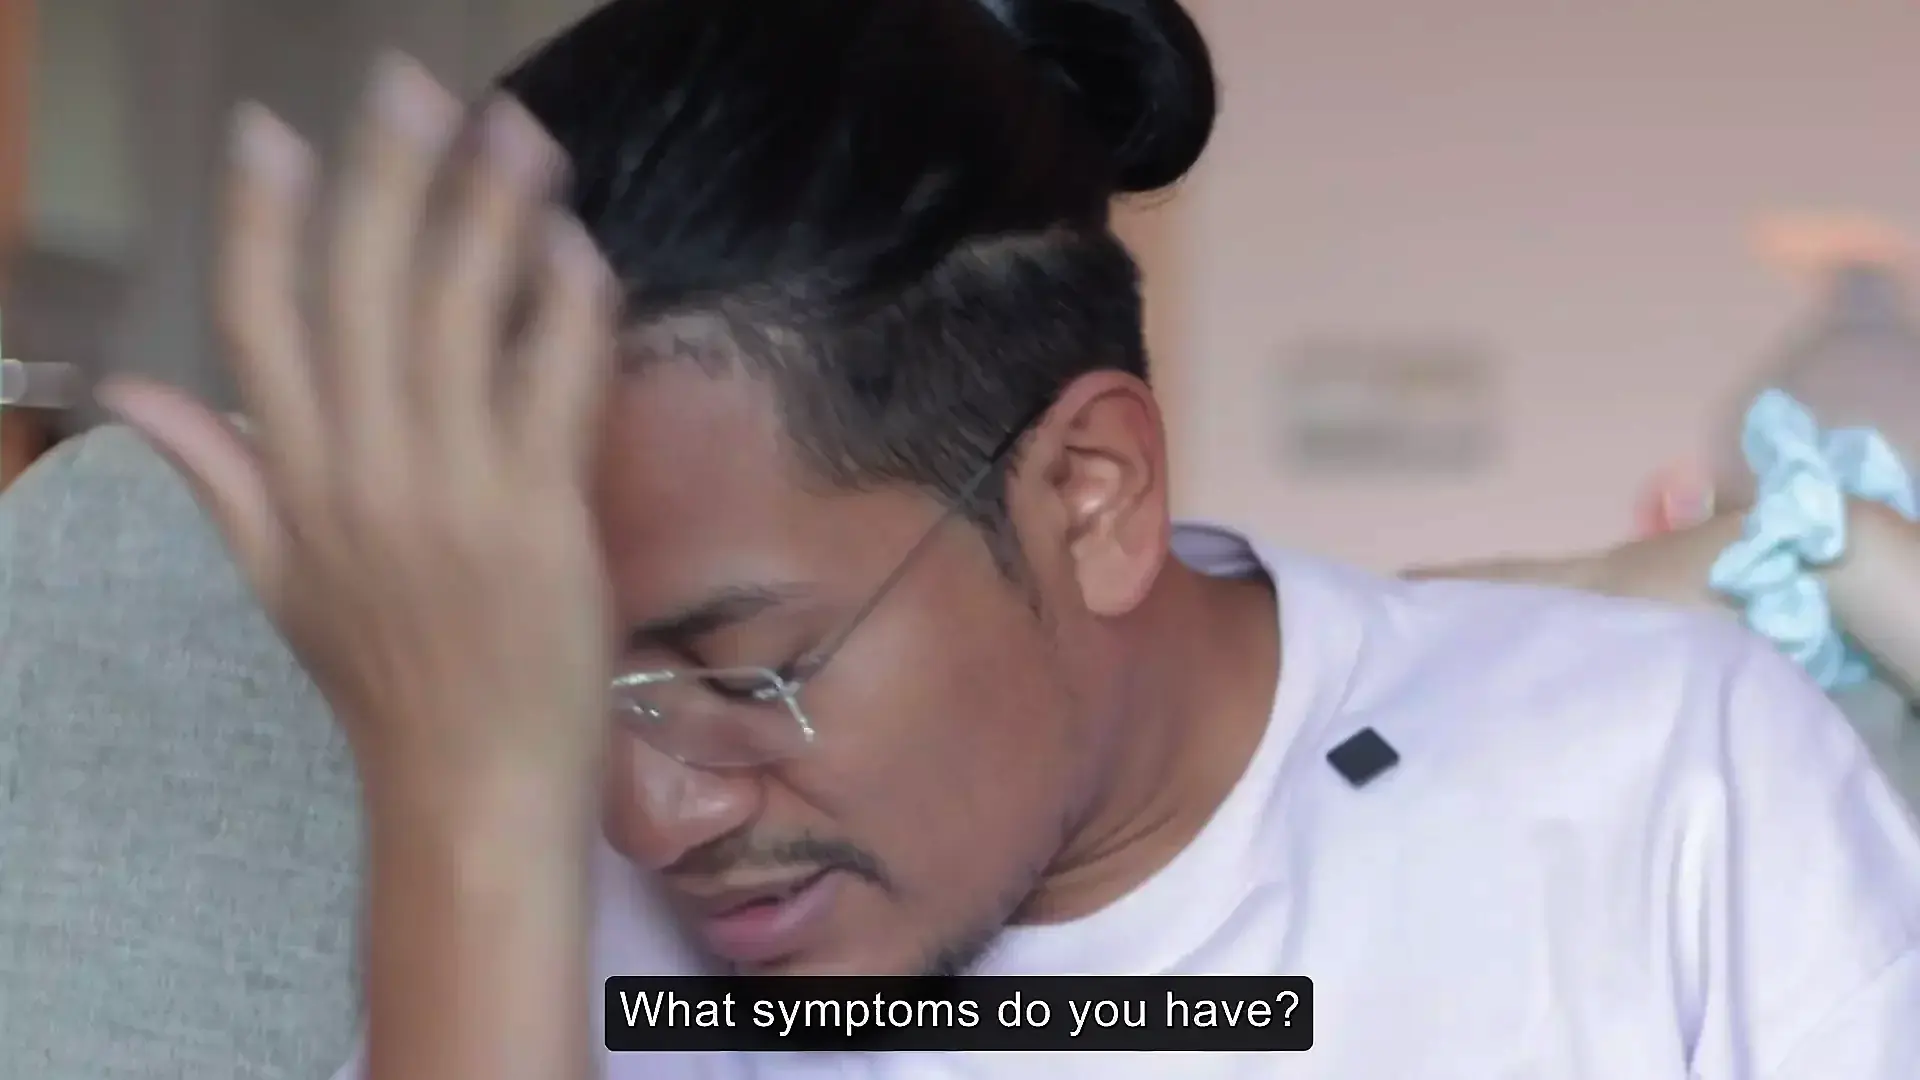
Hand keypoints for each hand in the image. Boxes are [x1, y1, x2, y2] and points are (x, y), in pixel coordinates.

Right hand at [98, 55, 619, 800]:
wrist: (470, 782)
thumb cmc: (386, 683)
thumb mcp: (281, 583)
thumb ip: (220, 477)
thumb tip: (131, 394)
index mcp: (292, 480)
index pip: (258, 323)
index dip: (261, 220)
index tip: (269, 132)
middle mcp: (361, 469)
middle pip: (364, 292)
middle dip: (386, 176)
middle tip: (411, 85)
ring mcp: (451, 489)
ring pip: (461, 319)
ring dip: (490, 214)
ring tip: (515, 132)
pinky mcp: (538, 514)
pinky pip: (552, 384)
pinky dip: (566, 309)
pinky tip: (578, 248)